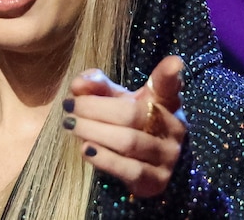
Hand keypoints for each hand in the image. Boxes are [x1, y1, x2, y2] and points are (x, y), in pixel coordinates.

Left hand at [64, 55, 186, 197]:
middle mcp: (173, 127)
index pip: (168, 85)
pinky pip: (129, 170)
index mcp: (165, 101)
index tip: (174, 62)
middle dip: (94, 108)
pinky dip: (104, 159)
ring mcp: (168, 156)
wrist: (144, 166)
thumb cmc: (128, 124)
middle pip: (130, 114)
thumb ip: (97, 87)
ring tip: (71, 125)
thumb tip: (78, 84)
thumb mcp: (116, 101)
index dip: (170, 74)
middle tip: (70, 106)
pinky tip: (86, 149)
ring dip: (94, 132)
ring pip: (128, 142)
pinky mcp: (158, 181)